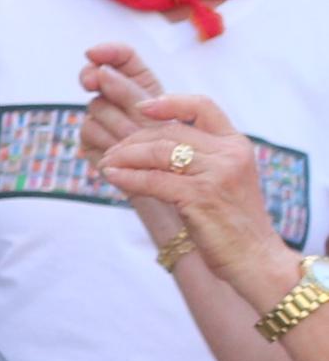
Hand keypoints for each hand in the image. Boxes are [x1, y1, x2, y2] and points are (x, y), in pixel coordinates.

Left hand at [97, 87, 285, 259]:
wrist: (254, 258)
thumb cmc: (230, 223)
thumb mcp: (220, 180)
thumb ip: (196, 158)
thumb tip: (145, 145)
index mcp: (236, 144)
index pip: (203, 106)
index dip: (169, 102)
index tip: (141, 107)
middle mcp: (230, 153)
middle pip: (169, 131)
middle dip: (133, 140)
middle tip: (110, 152)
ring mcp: (217, 173)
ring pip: (157, 152)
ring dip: (124, 157)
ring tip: (106, 164)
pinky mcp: (201, 196)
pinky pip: (153, 180)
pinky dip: (127, 177)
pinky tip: (112, 177)